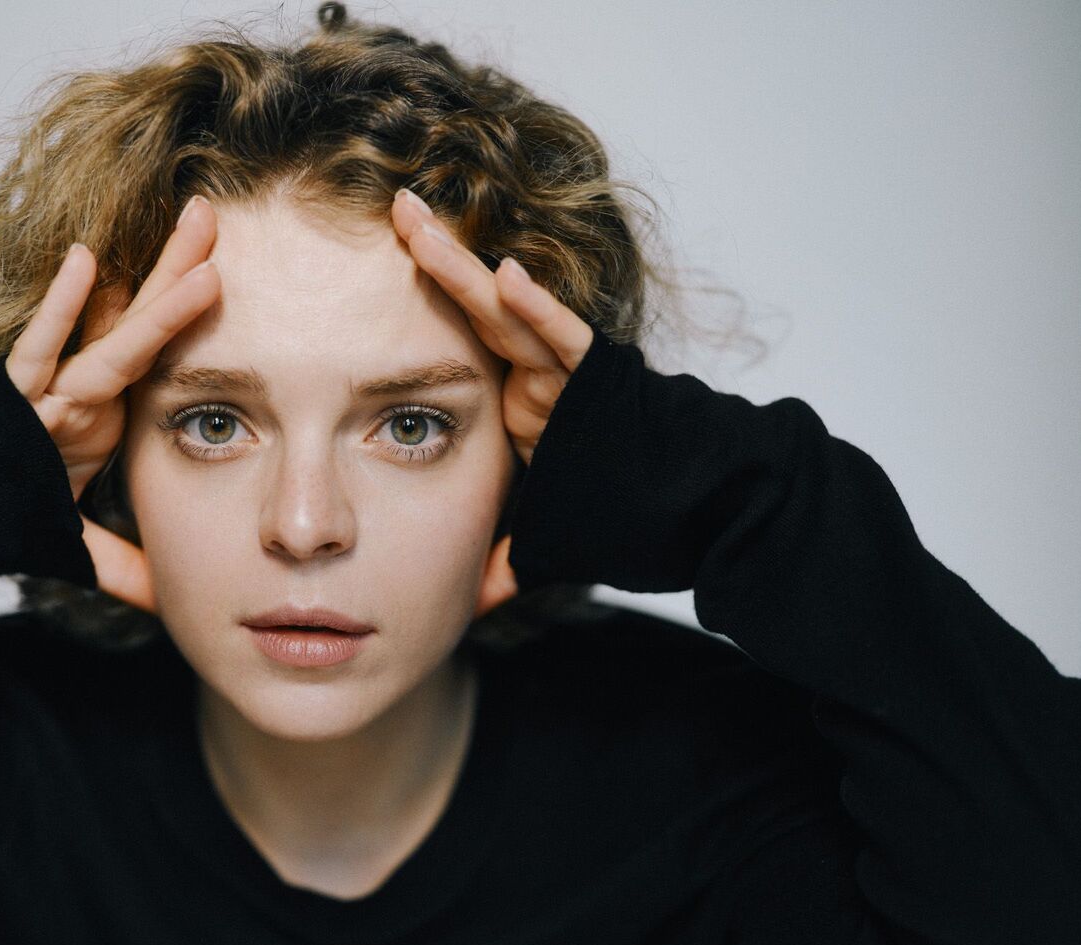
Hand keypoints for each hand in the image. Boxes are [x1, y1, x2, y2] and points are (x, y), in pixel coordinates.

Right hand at [4, 197, 221, 606]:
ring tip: (197, 228)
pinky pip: (37, 349)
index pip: (152, 353)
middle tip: (217, 215)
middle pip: (141, 321)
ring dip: (153, 280)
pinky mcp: (10, 400)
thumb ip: (122, 566)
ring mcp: (47, 389)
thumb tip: (168, 601)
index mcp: (97, 410)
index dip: (189, 315)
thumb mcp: (76, 544)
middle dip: (180, 269)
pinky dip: (61, 308)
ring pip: (109, 327)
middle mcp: (78, 389)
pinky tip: (85, 261)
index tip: (229, 272)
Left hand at [390, 188, 594, 613]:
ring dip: (465, 268)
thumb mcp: (545, 539)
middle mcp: (541, 379)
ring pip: (511, 312)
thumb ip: (504, 560)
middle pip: (477, 308)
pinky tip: (508, 276)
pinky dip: (540, 311)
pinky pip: (568, 343)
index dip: (424, 301)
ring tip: (419, 222)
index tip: (376, 269)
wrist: (705, 515)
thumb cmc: (628, 516)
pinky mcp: (605, 384)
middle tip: (392, 206)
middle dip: (434, 256)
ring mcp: (569, 377)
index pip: (462, 339)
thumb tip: (467, 603)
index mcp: (522, 400)